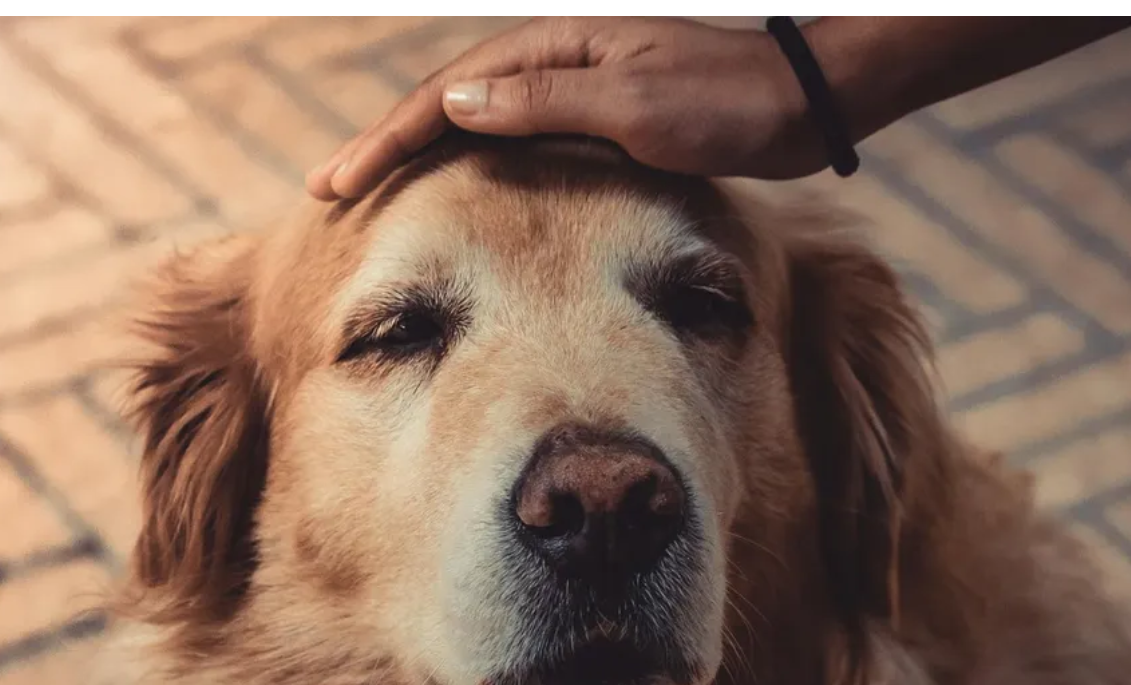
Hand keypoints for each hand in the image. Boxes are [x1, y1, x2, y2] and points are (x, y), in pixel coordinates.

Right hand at [306, 18, 828, 200]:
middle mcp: (555, 60)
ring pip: (475, 120)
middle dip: (386, 144)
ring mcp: (575, 86)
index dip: (387, 140)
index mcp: (553, 49)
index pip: (445, 97)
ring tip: (372, 187)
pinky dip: (471, 160)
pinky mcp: (598, 115)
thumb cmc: (726, 103)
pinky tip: (457, 186)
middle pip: (446, 103)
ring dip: (421, 152)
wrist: (800, 101)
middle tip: (329, 188)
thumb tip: (453, 106)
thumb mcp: (634, 106)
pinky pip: (513, 137)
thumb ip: (544, 104)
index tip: (339, 182)